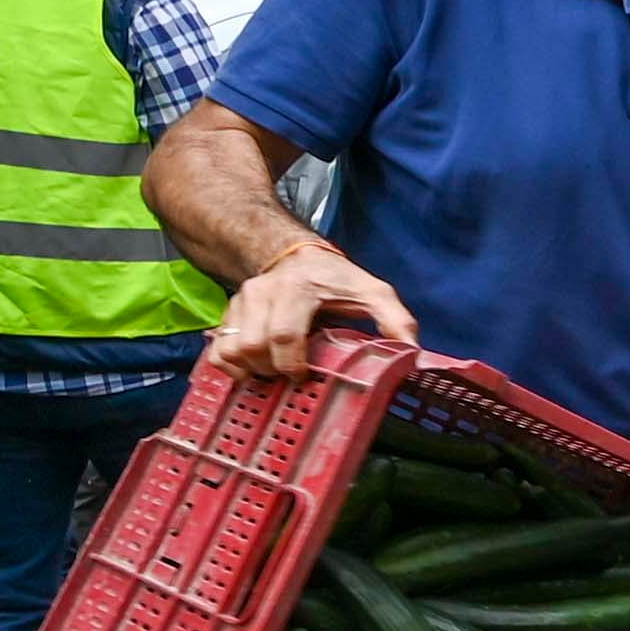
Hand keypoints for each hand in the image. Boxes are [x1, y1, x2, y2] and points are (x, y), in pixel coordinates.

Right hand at [210, 238, 415, 379]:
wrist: (294, 254)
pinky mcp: (228, 312)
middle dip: (273, 371)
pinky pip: (217, 347)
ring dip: (250, 370)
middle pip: (254, 346)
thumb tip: (413, 355)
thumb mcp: (373, 292)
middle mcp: (263, 292)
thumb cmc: (336, 278)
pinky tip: (252, 370)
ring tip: (274, 373)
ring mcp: (241, 302)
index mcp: (298, 288)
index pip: (284, 335)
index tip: (305, 376)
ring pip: (231, 349)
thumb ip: (395, 320)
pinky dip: (229, 366)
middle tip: (293, 376)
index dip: (293, 364)